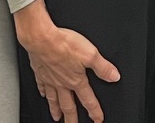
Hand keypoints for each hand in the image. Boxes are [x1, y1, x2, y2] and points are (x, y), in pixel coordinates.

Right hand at [15, 0, 118, 121]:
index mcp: (76, 80)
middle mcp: (62, 83)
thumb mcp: (91, 54)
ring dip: (56, 110)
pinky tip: (43, 95)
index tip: (98, 120)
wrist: (42, 39)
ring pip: (54, 99)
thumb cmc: (64, 45)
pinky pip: (42, 86)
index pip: (88, 100)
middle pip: (69, 106)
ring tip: (57, 118)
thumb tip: (114, 76)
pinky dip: (43, 92)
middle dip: (72, 118)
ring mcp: (50, 79)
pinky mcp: (40, 72)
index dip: (94, 111)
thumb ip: (103, 67)